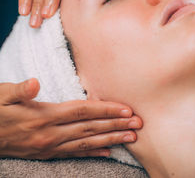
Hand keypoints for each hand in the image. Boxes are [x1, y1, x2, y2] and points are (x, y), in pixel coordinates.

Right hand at [0, 78, 141, 159]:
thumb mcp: (2, 96)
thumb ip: (20, 90)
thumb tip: (34, 82)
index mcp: (44, 116)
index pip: (82, 111)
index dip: (105, 109)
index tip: (125, 109)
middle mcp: (51, 134)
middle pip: (90, 128)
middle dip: (116, 125)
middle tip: (138, 124)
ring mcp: (50, 146)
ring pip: (87, 142)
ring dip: (110, 139)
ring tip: (130, 138)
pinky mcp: (47, 153)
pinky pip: (75, 153)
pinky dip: (93, 152)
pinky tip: (107, 152)